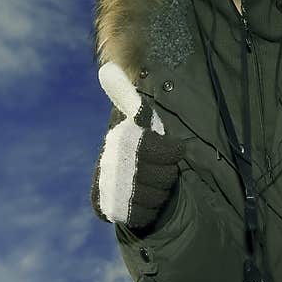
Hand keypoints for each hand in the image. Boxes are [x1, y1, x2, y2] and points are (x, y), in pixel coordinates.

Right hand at [91, 62, 184, 227]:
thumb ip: (129, 96)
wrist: (125, 185)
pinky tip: (147, 200)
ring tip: (155, 184)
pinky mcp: (110, 211)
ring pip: (156, 196)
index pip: (153, 147)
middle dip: (168, 173)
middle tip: (165, 169)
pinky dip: (152, 209)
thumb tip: (108, 67)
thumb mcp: (142, 120)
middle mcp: (109, 164)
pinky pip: (145, 214)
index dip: (170, 151)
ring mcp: (108, 188)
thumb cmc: (140, 146)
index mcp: (120, 139)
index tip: (173, 150)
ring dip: (162, 192)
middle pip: (161, 175)